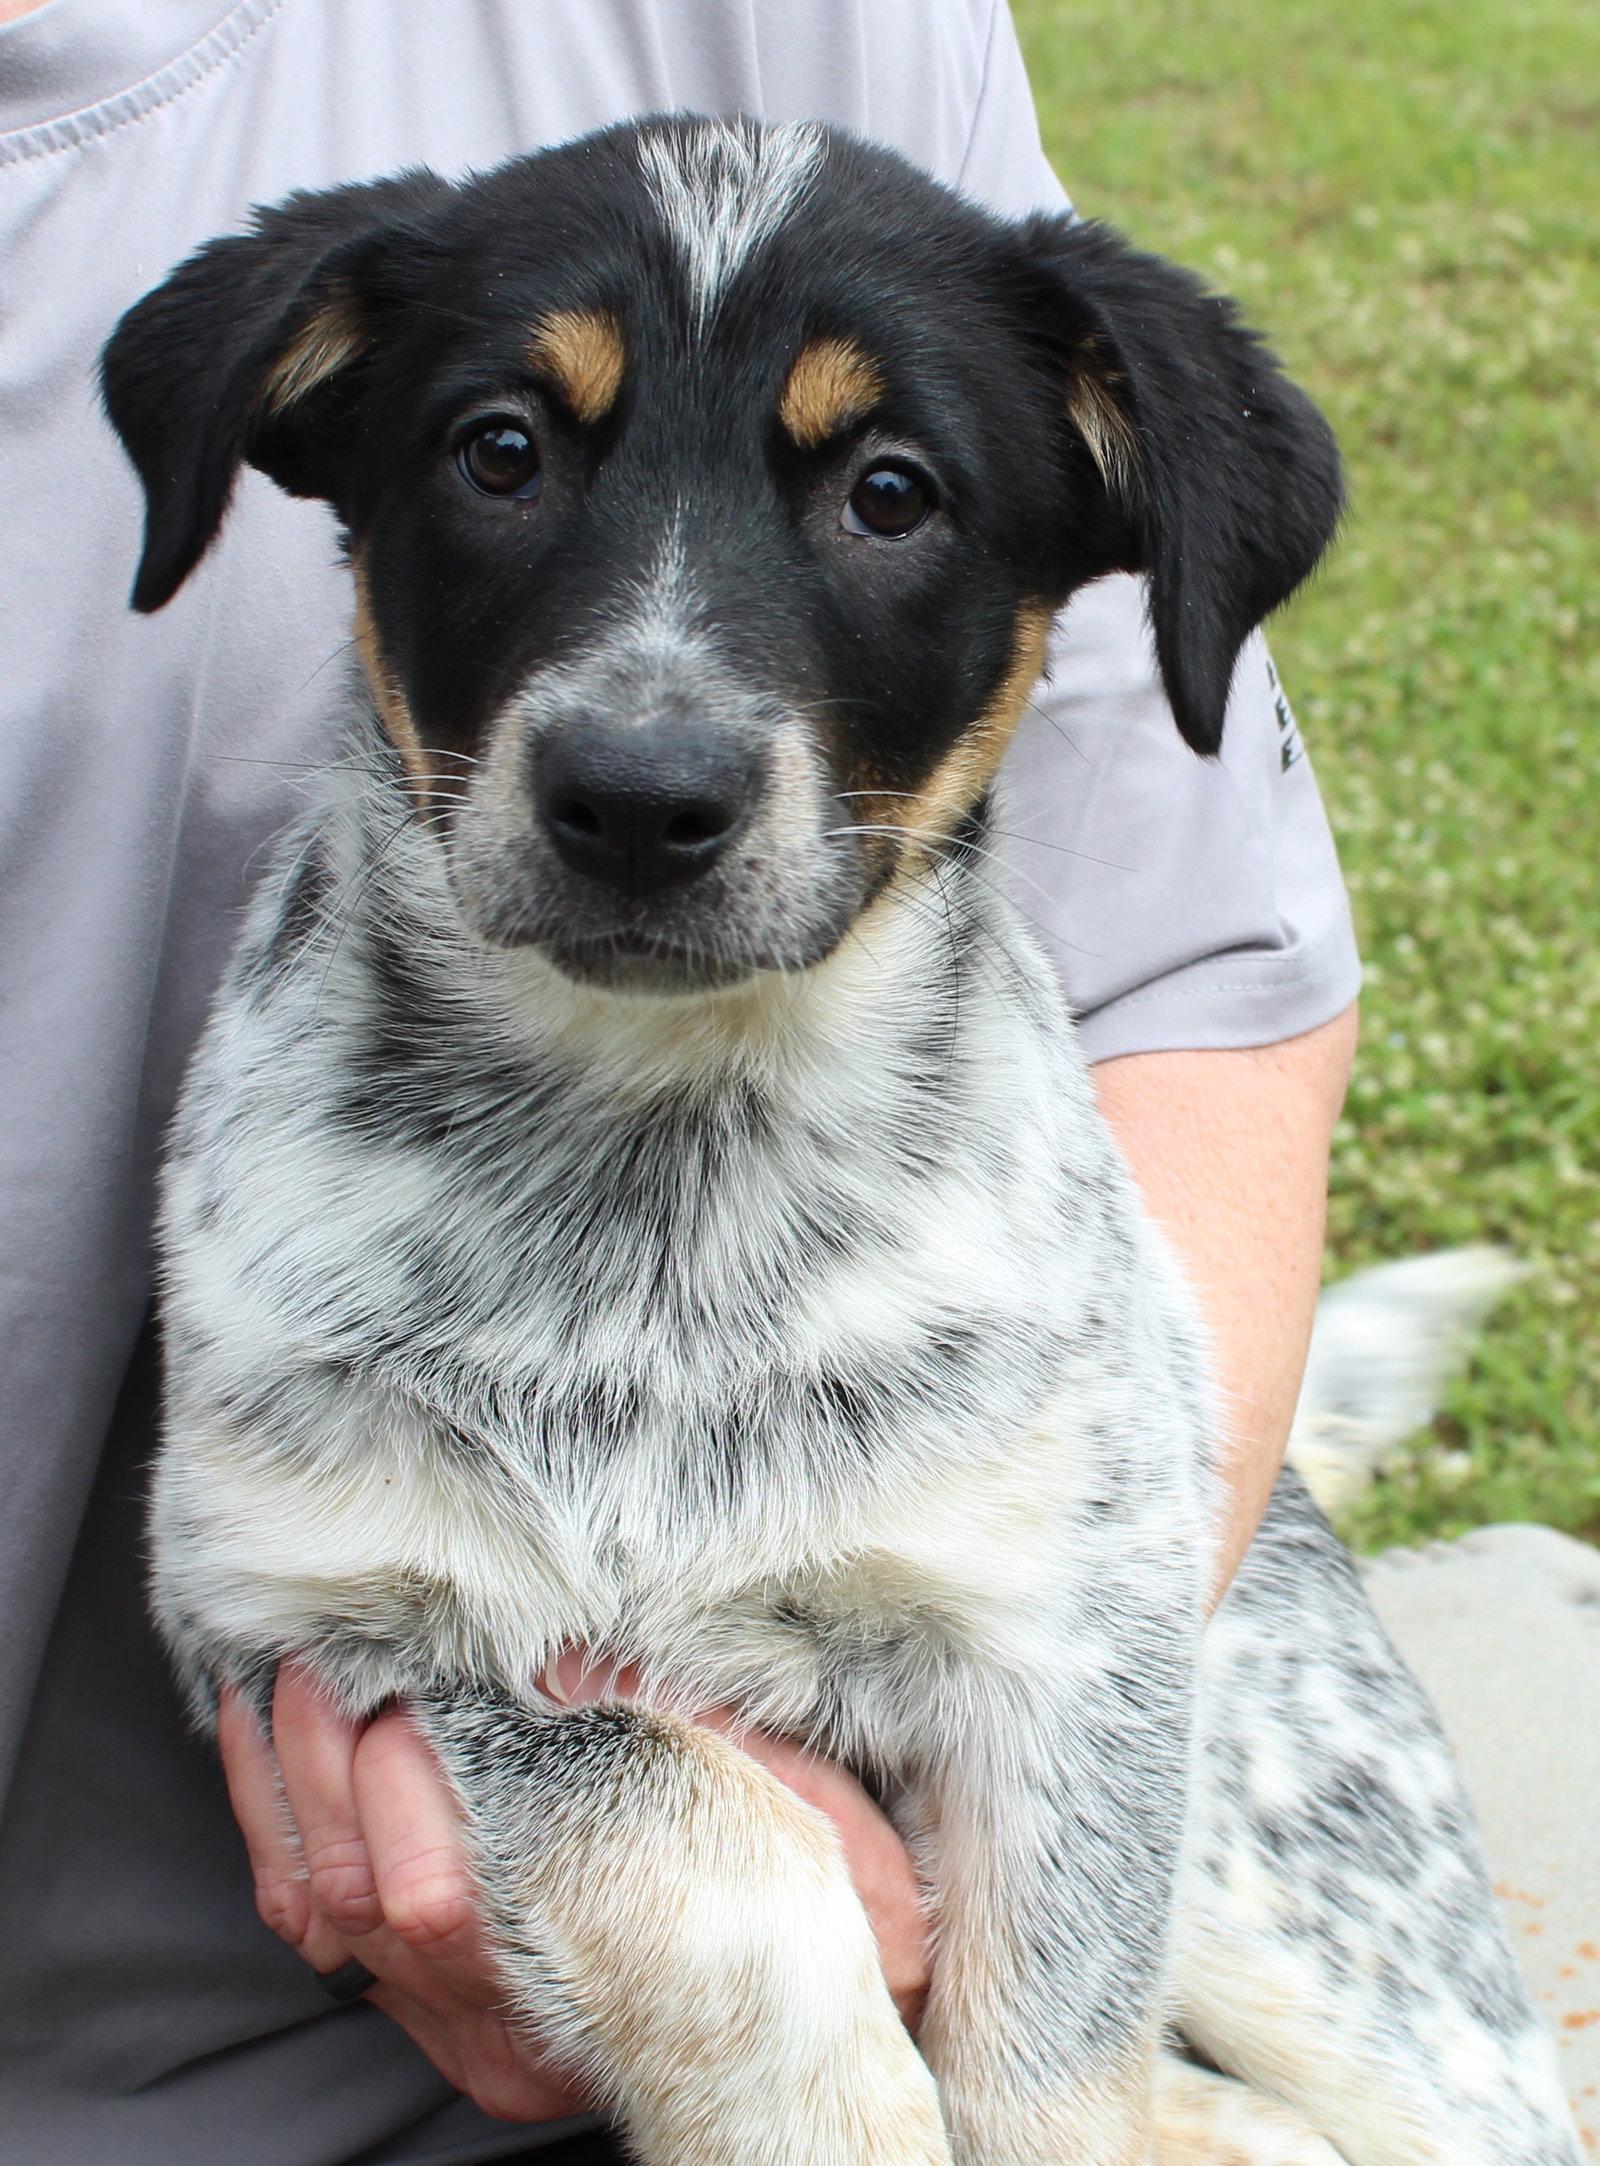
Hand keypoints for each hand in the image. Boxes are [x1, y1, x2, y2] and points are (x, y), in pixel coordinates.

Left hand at [218, 1660, 930, 2125]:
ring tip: (300, 1665)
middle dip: (342, 1747)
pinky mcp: (427, 2013)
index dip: (417, 1756)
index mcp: (597, 1978)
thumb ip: (701, 1738)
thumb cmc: (829, 1912)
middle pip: (369, 1886)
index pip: (454, 1881)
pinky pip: (310, 1923)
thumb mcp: (805, 1816)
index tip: (417, 1655)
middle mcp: (507, 2027)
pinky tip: (267, 1733)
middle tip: (348, 1643)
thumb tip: (567, 1660)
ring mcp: (457, 2028)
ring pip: (324, 1904)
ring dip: (292, 1773)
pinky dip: (273, 1820)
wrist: (815, 2029)